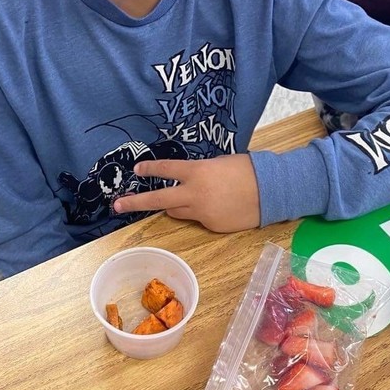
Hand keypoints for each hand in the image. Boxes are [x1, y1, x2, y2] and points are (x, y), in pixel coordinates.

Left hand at [112, 154, 260, 232]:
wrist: (272, 191)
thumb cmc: (248, 170)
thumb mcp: (219, 163)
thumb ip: (199, 171)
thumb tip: (189, 179)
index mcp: (197, 172)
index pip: (165, 169)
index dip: (149, 169)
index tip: (136, 169)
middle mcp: (194, 194)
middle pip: (158, 200)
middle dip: (135, 202)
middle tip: (117, 205)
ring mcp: (202, 213)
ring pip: (177, 212)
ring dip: (175, 206)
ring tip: (189, 198)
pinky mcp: (212, 226)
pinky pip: (198, 219)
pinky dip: (201, 213)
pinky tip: (219, 206)